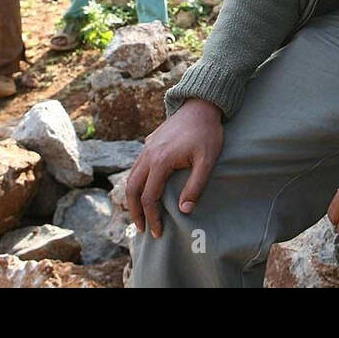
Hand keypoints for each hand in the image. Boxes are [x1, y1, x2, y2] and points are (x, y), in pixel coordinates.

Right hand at [125, 98, 223, 237]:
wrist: (201, 105)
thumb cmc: (207, 133)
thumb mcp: (207, 161)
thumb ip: (196, 186)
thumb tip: (184, 210)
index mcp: (160, 161)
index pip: (149, 197)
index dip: (152, 217)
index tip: (157, 232)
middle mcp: (148, 155)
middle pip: (131, 189)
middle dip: (135, 212)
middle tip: (142, 229)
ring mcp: (147, 148)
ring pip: (131, 177)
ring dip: (132, 198)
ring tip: (139, 214)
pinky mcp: (150, 143)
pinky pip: (136, 167)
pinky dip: (135, 183)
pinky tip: (143, 190)